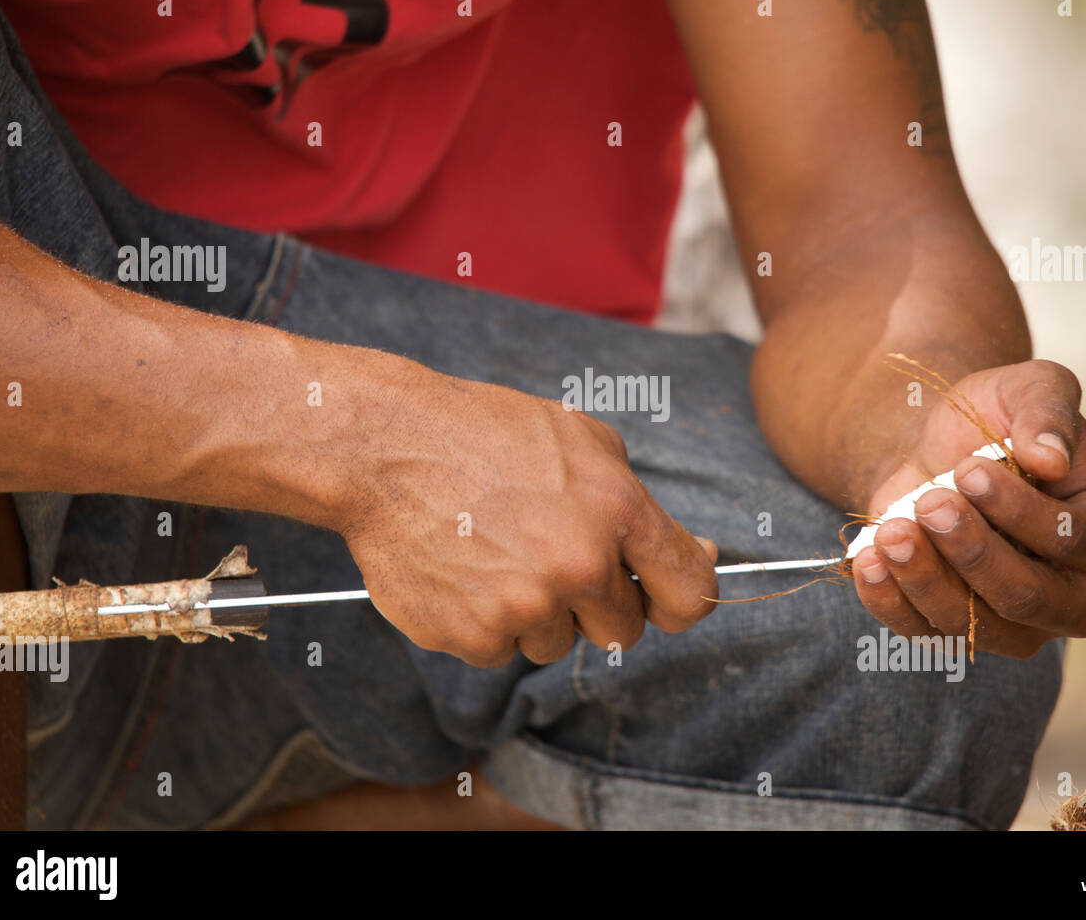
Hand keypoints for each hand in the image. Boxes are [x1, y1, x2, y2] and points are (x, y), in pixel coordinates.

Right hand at [334, 364, 717, 667]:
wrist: (385, 447)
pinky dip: (484, 621)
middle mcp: (579, 565)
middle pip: (624, 629)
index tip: (667, 602)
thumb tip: (700, 556)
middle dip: (597, 604)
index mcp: (617, 511)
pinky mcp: (474, 635)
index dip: (683, 603)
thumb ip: (638, 504)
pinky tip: (462, 570)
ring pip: (557, 643)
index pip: (689, 591)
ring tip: (495, 553)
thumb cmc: (485, 434)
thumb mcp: (581, 440)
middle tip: (551, 558)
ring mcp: (526, 606)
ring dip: (537, 613)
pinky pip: (500, 651)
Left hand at [850, 360, 1085, 657]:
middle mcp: (1073, 595)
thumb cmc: (997, 420)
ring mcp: (1016, 625)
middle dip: (972, 550)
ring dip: (925, 577)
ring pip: (972, 623)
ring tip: (892, 531)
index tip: (968, 470)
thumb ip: (1049, 411)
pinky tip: (870, 560)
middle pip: (1024, 596)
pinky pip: (922, 631)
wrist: (937, 449)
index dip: (1019, 510)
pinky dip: (890, 599)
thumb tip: (1050, 458)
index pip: (1073, 540)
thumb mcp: (1029, 389)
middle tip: (930, 504)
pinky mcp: (958, 630)